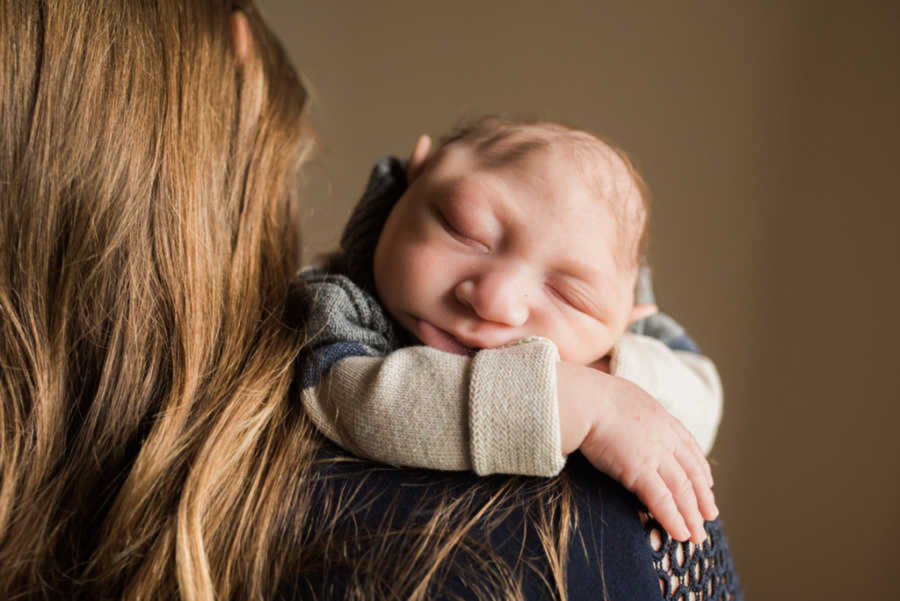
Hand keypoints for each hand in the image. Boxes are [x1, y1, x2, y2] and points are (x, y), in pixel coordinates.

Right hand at [557, 362, 717, 542]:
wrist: (585, 399)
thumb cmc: (591, 395)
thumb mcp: (621, 395)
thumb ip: (629, 409)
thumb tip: (619, 412)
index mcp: (661, 418)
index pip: (689, 446)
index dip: (700, 467)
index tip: (708, 482)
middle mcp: (665, 437)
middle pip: (691, 472)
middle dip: (703, 497)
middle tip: (710, 517)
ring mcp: (655, 454)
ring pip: (682, 490)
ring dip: (692, 516)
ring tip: (697, 536)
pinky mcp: (640, 470)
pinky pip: (662, 500)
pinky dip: (673, 519)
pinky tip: (679, 534)